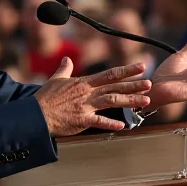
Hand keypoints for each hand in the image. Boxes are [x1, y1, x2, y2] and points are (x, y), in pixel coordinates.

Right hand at [34, 58, 151, 136]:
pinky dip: (111, 123)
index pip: (110, 74)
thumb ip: (64, 69)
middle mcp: (88, 92)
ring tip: (145, 101)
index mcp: (85, 82)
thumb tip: (67, 59)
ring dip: (129, 101)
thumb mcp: (56, 79)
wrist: (36, 113)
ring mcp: (86, 106)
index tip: (141, 66)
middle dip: (134, 85)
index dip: (127, 70)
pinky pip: (99, 121)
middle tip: (150, 83)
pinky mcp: (82, 120)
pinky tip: (123, 125)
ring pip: (112, 101)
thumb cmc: (45, 97)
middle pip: (115, 86)